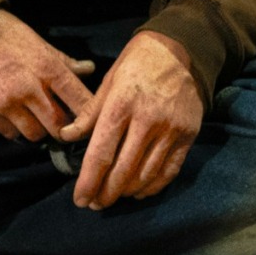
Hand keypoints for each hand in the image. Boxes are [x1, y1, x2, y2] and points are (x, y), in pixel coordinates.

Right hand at [0, 9, 97, 142]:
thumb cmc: (8, 37)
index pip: (81, 102)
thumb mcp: (40, 44)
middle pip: (59, 127)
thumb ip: (65, 62)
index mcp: (49, 68)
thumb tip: (89, 69)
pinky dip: (15, 129)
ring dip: (38, 130)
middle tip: (60, 124)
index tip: (90, 124)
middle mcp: (29, 88)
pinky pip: (10, 134)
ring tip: (34, 117)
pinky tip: (13, 115)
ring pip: (35, 135)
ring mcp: (6, 103)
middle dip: (62, 129)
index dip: (89, 118)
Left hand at [72, 31, 204, 209]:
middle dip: (106, 193)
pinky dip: (153, 186)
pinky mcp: (188, 135)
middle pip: (123, 170)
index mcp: (121, 105)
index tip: (80, 199)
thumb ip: (89, 114)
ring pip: (147, 175)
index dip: (89, 181)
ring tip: (113, 197)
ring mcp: (171, 129)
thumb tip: (66, 137)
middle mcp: (147, 120)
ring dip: (127, 192)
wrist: (179, 50)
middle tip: (95, 204)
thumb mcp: (107, 82)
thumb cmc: (136, 65)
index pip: (101, 153)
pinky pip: (170, 170)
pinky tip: (139, 192)